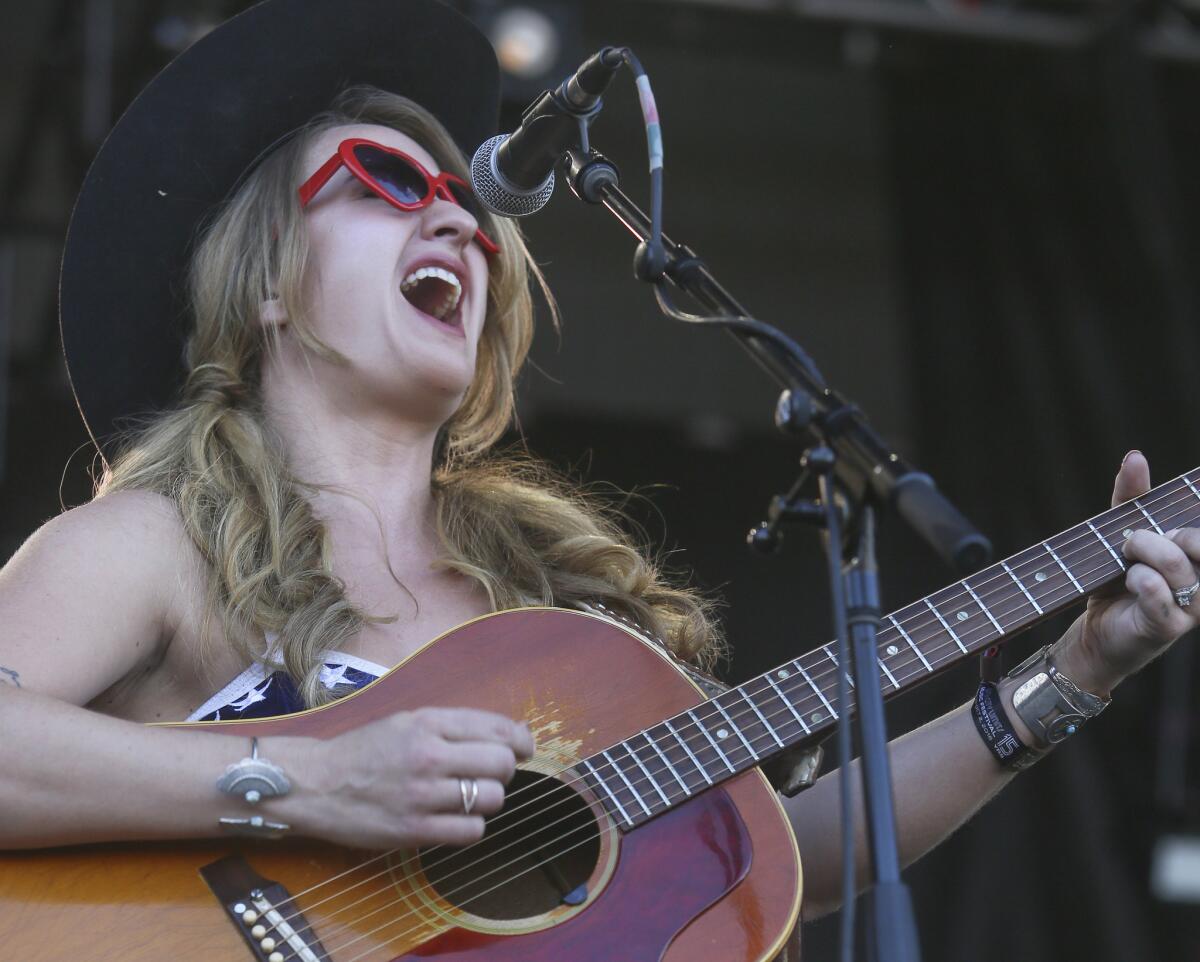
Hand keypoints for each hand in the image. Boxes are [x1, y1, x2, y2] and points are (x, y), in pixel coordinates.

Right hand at [277, 707, 534, 848]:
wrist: (315, 784)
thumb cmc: (364, 750)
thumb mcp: (408, 721)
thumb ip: (456, 726)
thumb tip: (514, 734)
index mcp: (429, 722)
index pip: (499, 729)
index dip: (521, 740)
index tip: (523, 748)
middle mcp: (429, 755)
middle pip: (502, 764)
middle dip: (502, 770)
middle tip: (485, 774)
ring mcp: (422, 795)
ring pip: (491, 798)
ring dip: (486, 799)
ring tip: (465, 797)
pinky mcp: (414, 830)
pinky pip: (471, 831)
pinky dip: (470, 826)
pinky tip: (453, 818)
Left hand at [1054, 451, 1199, 696]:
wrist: (1094, 633)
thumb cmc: (1114, 582)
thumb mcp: (1118, 534)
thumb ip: (1131, 499)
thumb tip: (1135, 456)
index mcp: (1197, 557)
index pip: (1199, 528)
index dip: (1190, 514)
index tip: (1166, 523)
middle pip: (1196, 541)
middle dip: (1162, 533)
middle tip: (1131, 540)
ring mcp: (1191, 607)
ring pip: (1180, 566)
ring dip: (1144, 553)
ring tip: (1126, 559)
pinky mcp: (1168, 628)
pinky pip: (1160, 595)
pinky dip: (1140, 581)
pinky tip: (1130, 580)